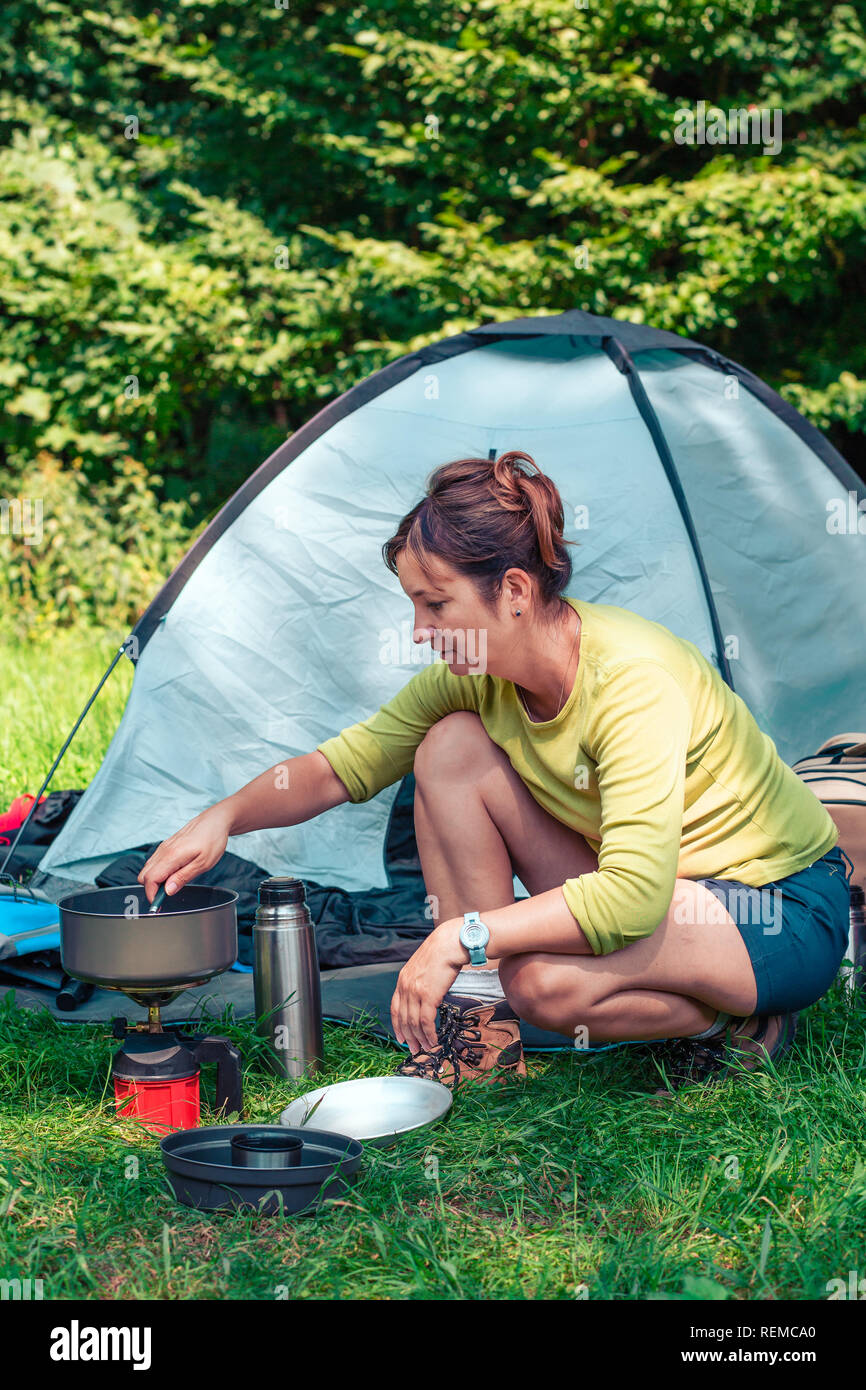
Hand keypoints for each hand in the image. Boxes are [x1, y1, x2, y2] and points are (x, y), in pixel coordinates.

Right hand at [137, 803, 233, 903]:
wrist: (215, 821)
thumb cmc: (212, 840)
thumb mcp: (203, 863)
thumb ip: (183, 877)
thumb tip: (167, 890)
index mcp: (171, 855)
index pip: (149, 879)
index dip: (151, 894)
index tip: (159, 903)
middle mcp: (163, 851)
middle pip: (143, 875)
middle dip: (151, 888)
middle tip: (169, 893)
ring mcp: (163, 847)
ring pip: (147, 869)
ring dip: (155, 880)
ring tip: (174, 882)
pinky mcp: (166, 846)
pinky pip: (154, 862)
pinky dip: (159, 872)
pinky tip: (174, 872)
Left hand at [390, 919, 466, 1054]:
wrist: (450, 943)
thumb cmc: (442, 952)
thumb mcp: (423, 966)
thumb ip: (419, 980)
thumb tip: (424, 995)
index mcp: (403, 979)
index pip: (395, 1008)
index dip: (397, 1025)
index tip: (401, 1037)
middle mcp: (405, 986)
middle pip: (403, 1019)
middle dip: (409, 1037)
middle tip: (415, 1049)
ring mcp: (415, 991)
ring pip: (414, 1023)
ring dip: (421, 1038)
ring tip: (427, 1048)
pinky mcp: (428, 995)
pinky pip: (426, 1021)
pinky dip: (429, 1033)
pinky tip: (434, 1040)